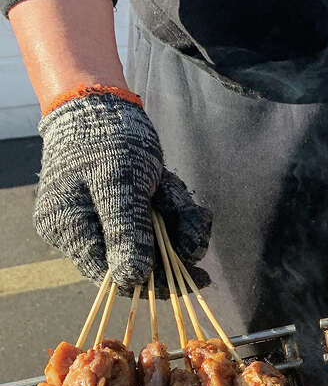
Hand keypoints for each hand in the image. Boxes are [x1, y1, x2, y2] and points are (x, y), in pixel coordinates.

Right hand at [34, 88, 211, 292]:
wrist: (103, 104)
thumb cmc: (106, 139)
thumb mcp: (121, 184)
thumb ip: (127, 230)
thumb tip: (133, 278)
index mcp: (69, 229)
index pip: (113, 277)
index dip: (155, 282)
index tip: (194, 278)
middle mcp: (83, 230)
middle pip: (137, 260)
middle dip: (174, 247)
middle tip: (199, 235)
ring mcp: (105, 219)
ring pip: (153, 241)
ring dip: (179, 227)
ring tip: (194, 212)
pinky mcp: (124, 207)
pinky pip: (156, 222)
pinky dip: (176, 212)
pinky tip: (185, 201)